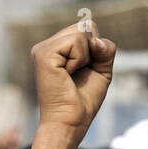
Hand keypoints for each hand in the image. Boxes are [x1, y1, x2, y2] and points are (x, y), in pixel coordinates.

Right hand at [31, 21, 115, 136]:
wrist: (71, 122)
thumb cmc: (84, 100)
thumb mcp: (101, 69)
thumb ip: (104, 48)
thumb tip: (94, 39)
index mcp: (57, 48)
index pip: (87, 29)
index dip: (96, 50)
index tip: (85, 71)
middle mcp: (47, 45)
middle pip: (86, 26)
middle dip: (93, 51)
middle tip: (79, 74)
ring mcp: (43, 48)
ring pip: (82, 31)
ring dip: (86, 57)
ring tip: (72, 75)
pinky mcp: (44, 53)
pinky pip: (77, 41)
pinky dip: (80, 59)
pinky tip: (67, 74)